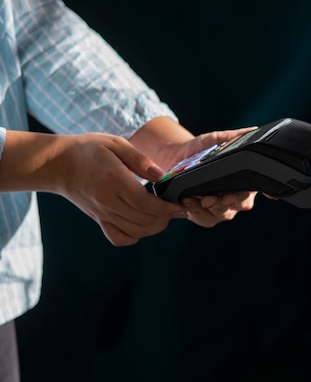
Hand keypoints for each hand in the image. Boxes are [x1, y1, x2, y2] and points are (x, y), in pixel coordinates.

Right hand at [47, 133, 189, 245]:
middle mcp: (107, 201)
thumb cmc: (89, 149)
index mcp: (113, 180)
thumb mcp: (116, 144)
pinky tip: (143, 224)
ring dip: (155, 227)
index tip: (181, 207)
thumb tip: (161, 176)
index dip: (166, 209)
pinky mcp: (98, 219)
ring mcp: (102, 213)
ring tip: (165, 216)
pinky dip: (135, 236)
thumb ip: (140, 160)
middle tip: (176, 209)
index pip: (144, 203)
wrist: (58, 164)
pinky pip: (118, 238)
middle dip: (166, 218)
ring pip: (135, 231)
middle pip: (143, 220)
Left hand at [137, 123, 260, 227]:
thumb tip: (254, 130)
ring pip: (222, 214)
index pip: (253, 190)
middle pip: (239, 205)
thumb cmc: (202, 149)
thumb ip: (237, 136)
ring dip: (212, 207)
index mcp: (244, 182)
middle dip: (230, 201)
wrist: (176, 157)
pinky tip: (189, 201)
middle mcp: (236, 198)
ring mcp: (221, 210)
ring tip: (203, 199)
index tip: (243, 191)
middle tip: (221, 197)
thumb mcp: (219, 139)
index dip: (252, 193)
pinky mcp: (204, 216)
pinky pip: (204, 218)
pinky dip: (196, 211)